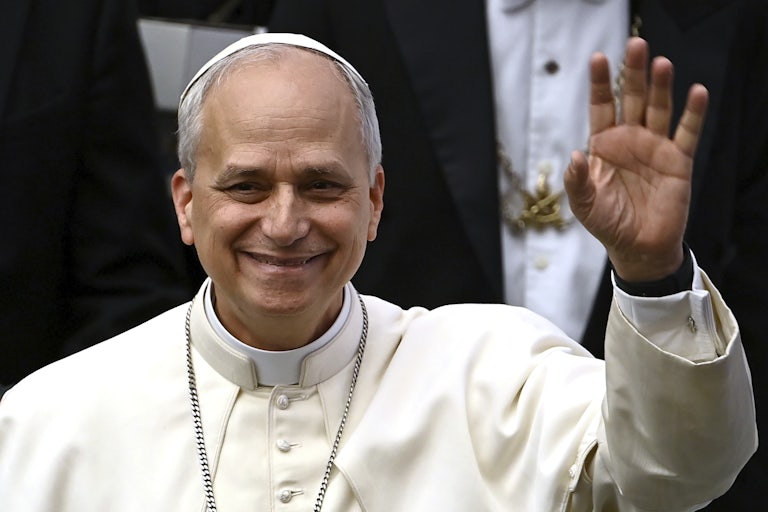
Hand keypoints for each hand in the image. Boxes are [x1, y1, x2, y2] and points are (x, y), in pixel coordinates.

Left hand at [564, 37, 707, 281]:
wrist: (638, 248)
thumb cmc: (607, 223)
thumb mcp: (584, 205)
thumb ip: (577, 182)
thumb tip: (573, 157)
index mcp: (604, 145)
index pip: (602, 106)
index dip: (601, 83)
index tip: (598, 58)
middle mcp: (630, 139)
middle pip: (633, 99)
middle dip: (633, 73)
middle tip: (635, 45)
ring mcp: (655, 147)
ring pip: (659, 109)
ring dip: (661, 86)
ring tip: (661, 63)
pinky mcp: (679, 160)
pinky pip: (687, 133)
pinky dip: (693, 113)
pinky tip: (696, 92)